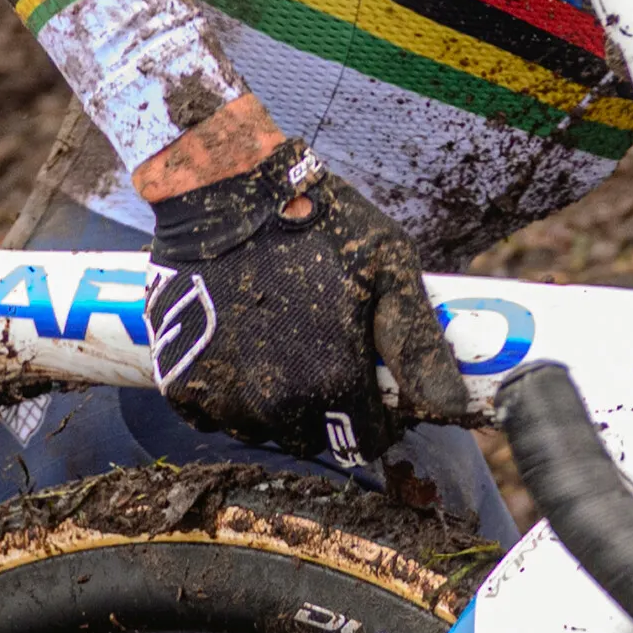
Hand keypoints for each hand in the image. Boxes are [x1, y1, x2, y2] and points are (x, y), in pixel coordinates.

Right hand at [144, 138, 470, 461]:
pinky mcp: (178, 383)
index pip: (364, 440)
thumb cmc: (318, 222)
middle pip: (310, 436)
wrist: (225, 191)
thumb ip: (420, 346)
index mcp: (333, 383)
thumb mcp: (389, 269)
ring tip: (280, 340)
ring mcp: (221, 398)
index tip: (370, 383)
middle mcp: (274, 405)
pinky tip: (239, 342)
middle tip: (323, 352)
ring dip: (274, 401)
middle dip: (325, 408)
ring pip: (260, 427)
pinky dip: (227, 390)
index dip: (375, 417)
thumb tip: (454, 408)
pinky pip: (212, 412)